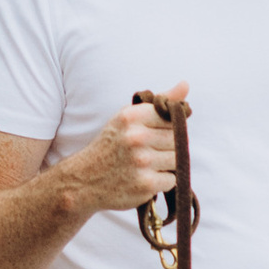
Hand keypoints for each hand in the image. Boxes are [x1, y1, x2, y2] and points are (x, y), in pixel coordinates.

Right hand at [62, 93, 182, 221]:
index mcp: (131, 116)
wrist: (83, 180)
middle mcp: (136, 137)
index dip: (169, 127)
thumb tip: (185, 84)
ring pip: (177, 160)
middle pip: (177, 140)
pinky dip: (162, 181)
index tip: (155, 134)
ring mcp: (141, 161)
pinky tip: (144, 178)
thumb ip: (158, 102)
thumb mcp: (128, 117)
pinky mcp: (145, 184)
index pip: (173, 117)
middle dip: (168, 147)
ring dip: (166, 165)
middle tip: (149, 152)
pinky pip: (171, 180)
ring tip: (146, 165)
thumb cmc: (111, 145)